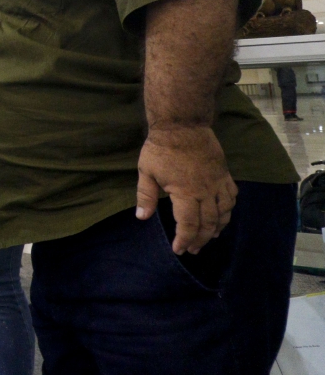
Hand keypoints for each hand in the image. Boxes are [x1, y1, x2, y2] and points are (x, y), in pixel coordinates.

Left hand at [135, 126, 236, 254]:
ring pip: (224, 212)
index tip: (179, 250)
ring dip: (218, 228)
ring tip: (210, 237)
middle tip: (193, 249)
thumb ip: (145, 196)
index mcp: (185, 193)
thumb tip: (141, 217)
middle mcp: (205, 191)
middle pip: (208, 223)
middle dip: (200, 239)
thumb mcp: (146, 172)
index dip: (184, 239)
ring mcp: (217, 182)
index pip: (188, 225)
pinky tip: (223, 215)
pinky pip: (232, 196)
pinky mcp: (224, 174)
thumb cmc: (160, 148)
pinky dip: (229, 210)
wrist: (182, 125)